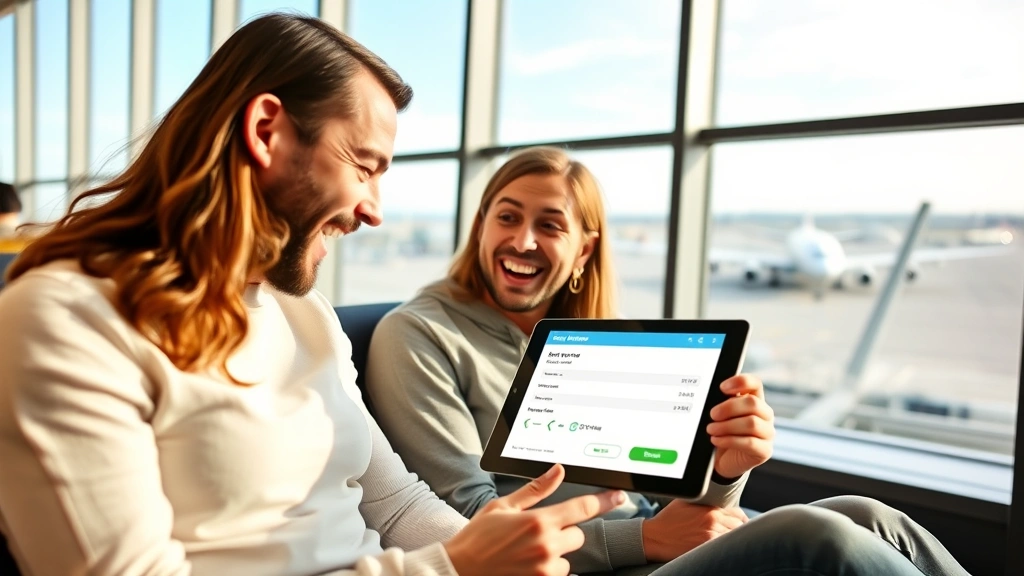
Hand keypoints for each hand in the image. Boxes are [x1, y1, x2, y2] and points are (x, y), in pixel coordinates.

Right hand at [444, 464, 626, 575]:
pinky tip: (527, 566)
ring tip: (526, 554)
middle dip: (563, 532)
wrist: (459, 570)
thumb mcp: (503, 506)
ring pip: (568, 559)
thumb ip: (536, 490)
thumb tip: (558, 471)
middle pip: (577, 535)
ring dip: (555, 556)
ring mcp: (545, 570)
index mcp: (538, 521)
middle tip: (537, 534)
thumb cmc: (478, 538)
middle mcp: (546, 546)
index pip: (582, 507)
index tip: (620, 496)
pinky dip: (548, 571)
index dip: (605, 500)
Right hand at [641, 500, 747, 561]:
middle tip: (733, 532)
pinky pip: (723, 548)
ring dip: (731, 538)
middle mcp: (713, 522)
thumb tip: (719, 502)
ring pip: (733, 538)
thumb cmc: (669, 519)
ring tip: (725, 540)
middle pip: (738, 527)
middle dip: (737, 529)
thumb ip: (705, 501)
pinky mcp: (706, 549)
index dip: (739, 519)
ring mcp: (711, 537)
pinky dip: (724, 547)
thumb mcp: (687, 502)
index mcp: (710, 509)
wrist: (655, 536)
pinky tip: (718, 547)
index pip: (737, 513)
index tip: (738, 522)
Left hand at [707, 374, 774, 478]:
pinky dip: (729, 440)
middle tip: (712, 414)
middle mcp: (765, 415)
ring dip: (727, 426)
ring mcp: (768, 433)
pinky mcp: (764, 451)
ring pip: (752, 423)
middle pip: (753, 403)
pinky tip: (716, 440)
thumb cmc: (723, 433)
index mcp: (755, 400)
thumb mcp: (721, 416)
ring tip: (711, 429)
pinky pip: (749, 442)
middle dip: (729, 408)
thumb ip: (721, 404)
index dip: (740, 382)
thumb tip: (711, 396)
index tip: (722, 388)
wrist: (725, 460)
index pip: (755, 383)